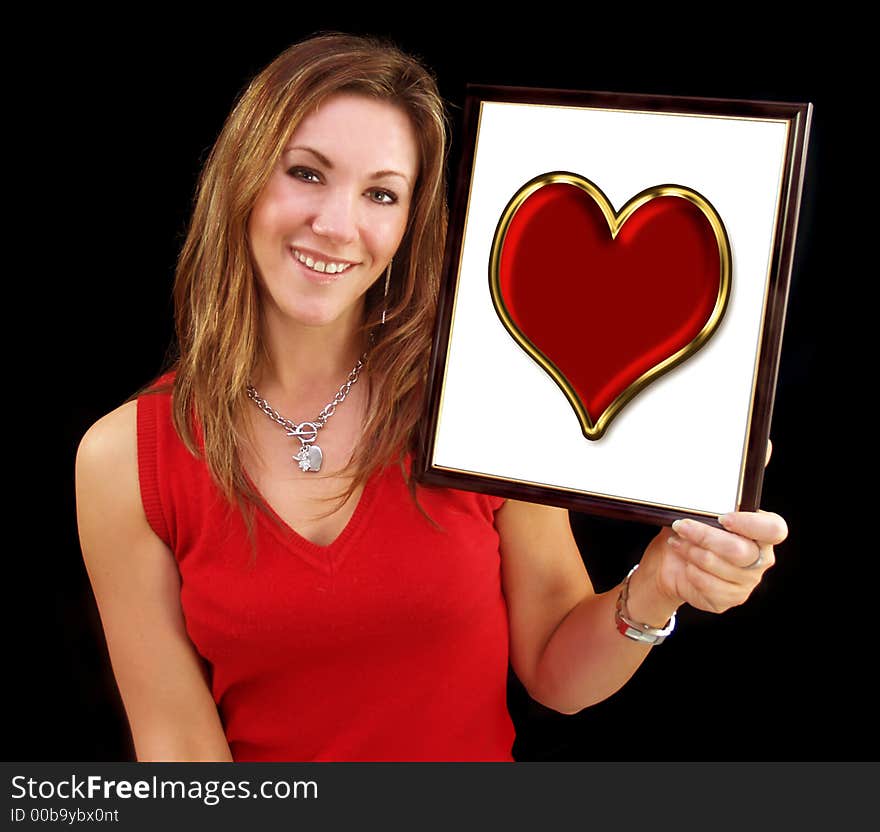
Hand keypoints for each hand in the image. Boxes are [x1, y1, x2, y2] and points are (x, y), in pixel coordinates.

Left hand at [628, 437, 784, 617]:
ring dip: (693, 554)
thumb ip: (735, 479)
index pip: (774, 530)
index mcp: (761, 533)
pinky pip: (712, 589)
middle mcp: (760, 558)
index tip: (724, 517)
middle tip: (682, 526)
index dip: (750, 525)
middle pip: (741, 551)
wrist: (666, 564)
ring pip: (722, 570)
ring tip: (678, 542)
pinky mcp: (729, 599)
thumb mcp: (706, 501)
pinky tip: (683, 563)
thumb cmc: (689, 529)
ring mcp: (746, 583)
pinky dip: (691, 573)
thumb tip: (767, 444)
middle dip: (706, 537)